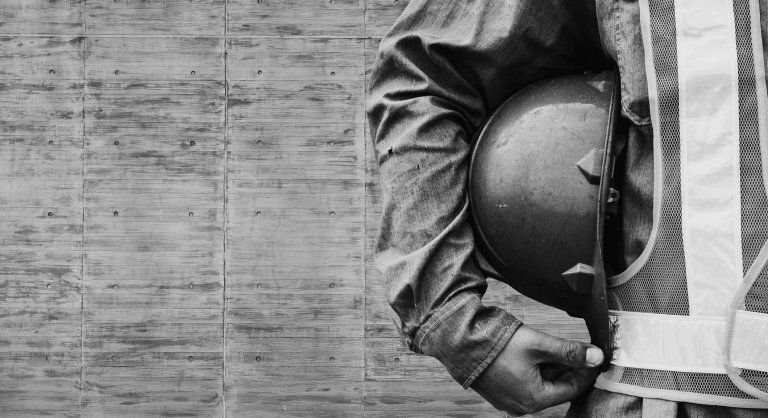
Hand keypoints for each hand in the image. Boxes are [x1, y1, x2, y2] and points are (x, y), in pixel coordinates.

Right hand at [470, 325, 603, 415]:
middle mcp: (522, 406)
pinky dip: (536, 370)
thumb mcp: (538, 345)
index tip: (595, 356)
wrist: (460, 343)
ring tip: (559, 348)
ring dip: (553, 367)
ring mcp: (509, 399)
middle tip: (580, 349)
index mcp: (534, 400)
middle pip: (557, 387)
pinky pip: (526, 383)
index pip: (572, 389)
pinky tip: (539, 353)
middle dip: (569, 368)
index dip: (586, 371)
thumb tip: (596, 357)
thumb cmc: (496, 346)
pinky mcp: (500, 390)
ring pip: (541, 384)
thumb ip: (569, 351)